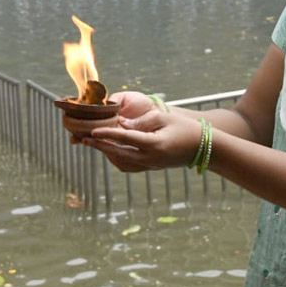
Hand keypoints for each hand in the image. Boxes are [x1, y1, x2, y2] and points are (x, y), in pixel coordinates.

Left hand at [79, 91, 202, 172]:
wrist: (202, 148)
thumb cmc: (185, 128)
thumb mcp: (164, 118)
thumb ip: (142, 121)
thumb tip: (122, 124)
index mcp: (154, 145)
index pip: (125, 139)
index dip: (107, 135)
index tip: (92, 132)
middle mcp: (150, 159)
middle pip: (118, 154)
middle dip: (100, 146)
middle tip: (83, 139)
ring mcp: (150, 166)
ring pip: (121, 162)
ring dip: (106, 152)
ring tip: (93, 142)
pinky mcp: (150, 168)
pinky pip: (128, 166)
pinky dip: (116, 157)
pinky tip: (110, 148)